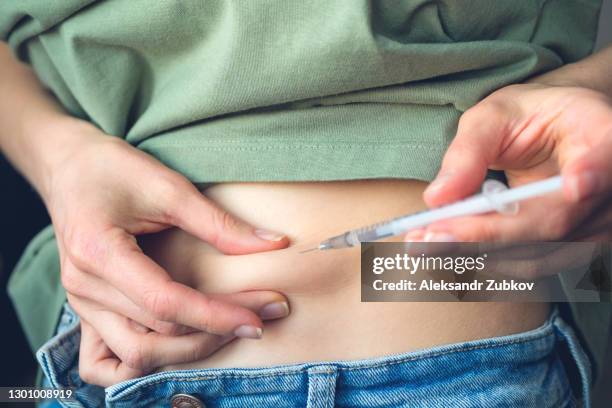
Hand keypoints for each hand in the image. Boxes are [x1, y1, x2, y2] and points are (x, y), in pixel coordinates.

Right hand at [42, 124, 290, 377]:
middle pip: (155, 337)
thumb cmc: (115, 169)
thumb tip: (275, 244)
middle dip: (214, 332)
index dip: (216, 315)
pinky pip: (109, 358)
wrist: (69, 167)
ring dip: (188, 350)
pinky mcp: (87, 309)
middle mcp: (84, 288)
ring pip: (136, 356)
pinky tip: (180, 346)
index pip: (165, 303)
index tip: (260, 315)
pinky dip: (148, 361)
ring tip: (230, 328)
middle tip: (260, 317)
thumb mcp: (169, 186)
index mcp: (99, 253)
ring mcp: (81, 303)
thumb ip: (220, 223)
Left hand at [405, 83, 611, 245]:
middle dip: (487, 234)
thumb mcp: (492, 116)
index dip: (593, 174)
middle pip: (557, 221)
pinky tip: (448, 250)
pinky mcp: (578, 247)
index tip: (575, 186)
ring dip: (477, 256)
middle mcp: (608, 184)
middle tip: (429, 237)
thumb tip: (438, 197)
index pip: (605, 155)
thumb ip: (468, 151)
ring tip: (425, 244)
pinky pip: (533, 265)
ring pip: (542, 253)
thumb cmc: (525, 116)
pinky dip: (486, 262)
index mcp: (599, 132)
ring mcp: (598, 221)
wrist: (552, 135)